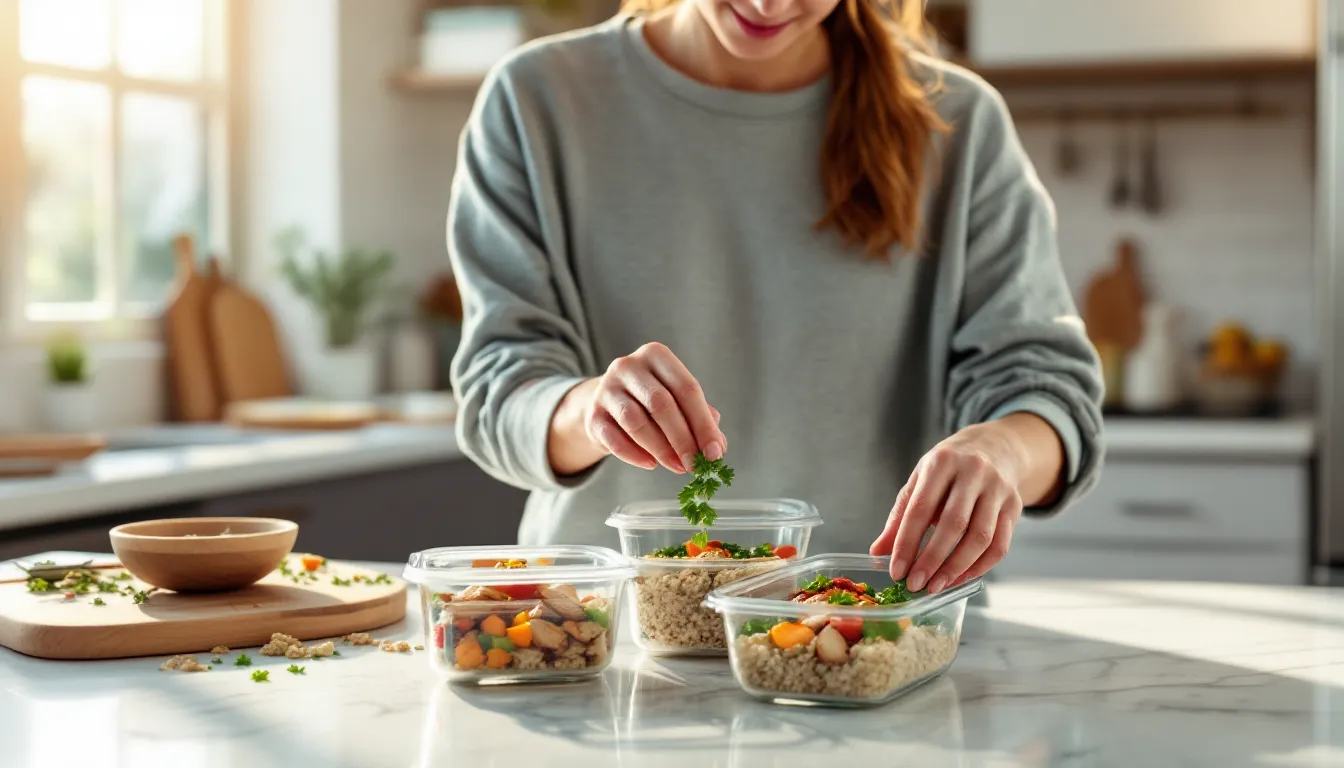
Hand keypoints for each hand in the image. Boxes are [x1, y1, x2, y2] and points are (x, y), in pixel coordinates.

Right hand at [554, 342, 725, 474]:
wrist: (608, 405)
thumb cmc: (651, 401)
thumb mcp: (678, 401)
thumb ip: (701, 419)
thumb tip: (718, 447)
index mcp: (656, 355)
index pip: (686, 389)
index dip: (703, 424)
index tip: (715, 452)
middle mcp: (628, 365)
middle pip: (661, 404)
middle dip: (683, 439)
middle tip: (696, 465)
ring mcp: (606, 388)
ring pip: (636, 422)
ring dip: (661, 450)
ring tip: (678, 467)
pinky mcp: (592, 413)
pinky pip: (613, 438)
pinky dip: (634, 455)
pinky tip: (650, 464)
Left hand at [869, 417, 1050, 593]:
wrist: (994, 448)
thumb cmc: (948, 469)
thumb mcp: (920, 480)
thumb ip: (900, 515)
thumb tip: (879, 551)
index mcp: (942, 462)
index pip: (921, 508)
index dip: (907, 542)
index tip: (897, 571)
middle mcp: (973, 472)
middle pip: (954, 524)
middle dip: (932, 560)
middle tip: (915, 584)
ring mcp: (998, 489)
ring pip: (981, 537)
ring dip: (957, 567)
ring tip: (936, 585)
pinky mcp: (1015, 506)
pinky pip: (1001, 545)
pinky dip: (980, 566)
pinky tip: (961, 577)